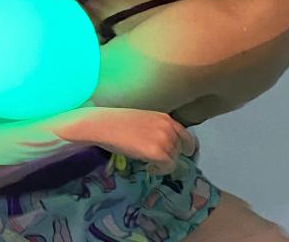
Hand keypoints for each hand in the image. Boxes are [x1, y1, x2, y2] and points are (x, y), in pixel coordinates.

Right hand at [54, 106, 195, 175]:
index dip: (184, 148)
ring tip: (148, 163)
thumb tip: (164, 145)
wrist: (103, 125)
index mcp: (165, 118)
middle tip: (155, 160)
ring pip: (174, 160)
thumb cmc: (117, 123)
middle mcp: (168, 127)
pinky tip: (148, 167)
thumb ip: (157, 130)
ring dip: (163, 164)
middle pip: (180, 150)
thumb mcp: (144, 122)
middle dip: (170, 157)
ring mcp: (164, 139)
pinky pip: (168, 167)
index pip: (186, 136)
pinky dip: (160, 170)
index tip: (179, 155)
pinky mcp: (157, 152)